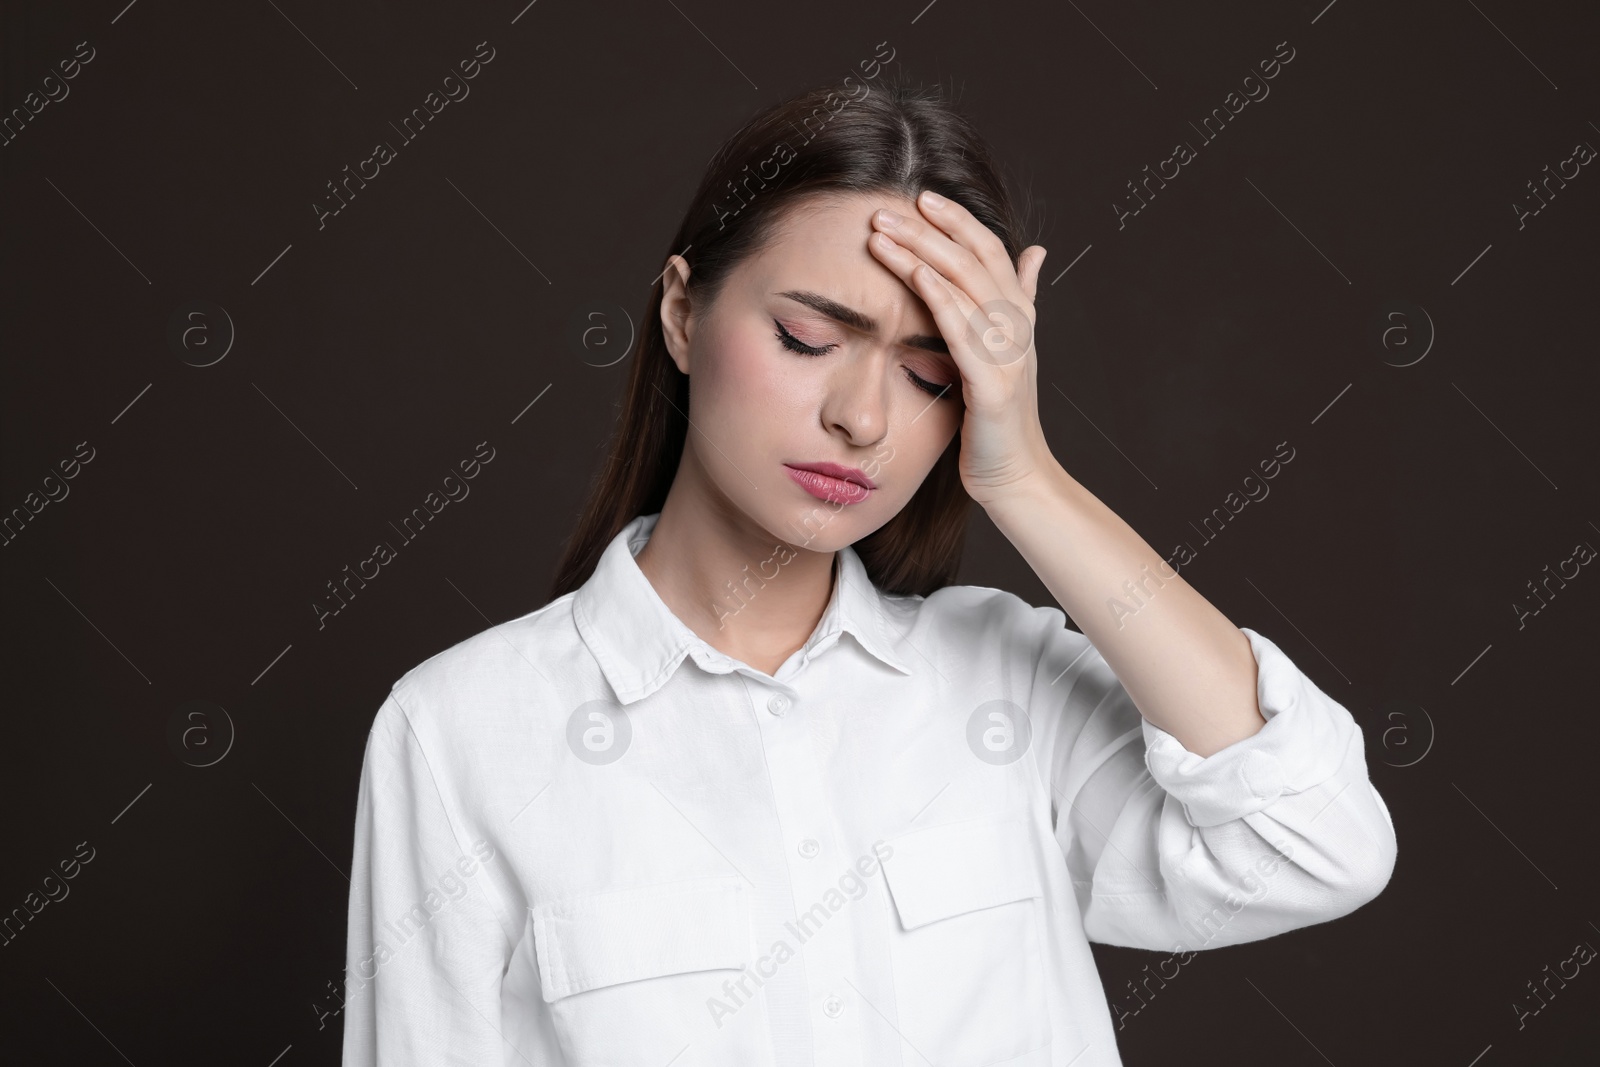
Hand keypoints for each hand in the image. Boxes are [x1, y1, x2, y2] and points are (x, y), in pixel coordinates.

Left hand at [866, 190, 1054, 506]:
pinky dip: (937, 295)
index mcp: (1018, 316)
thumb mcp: (1006, 353)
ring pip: (964, 284)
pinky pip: (962, 329)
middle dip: (928, 228)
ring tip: (880, 229)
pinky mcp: (992, 384)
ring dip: (919, 251)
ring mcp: (1007, 353)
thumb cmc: (999, 421)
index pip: (990, 250)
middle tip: (884, 206)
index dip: (959, 220)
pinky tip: (911, 271)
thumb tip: (1035, 251)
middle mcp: (1017, 327)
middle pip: (973, 258)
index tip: (922, 196)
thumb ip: (1017, 300)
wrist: (1016, 478)